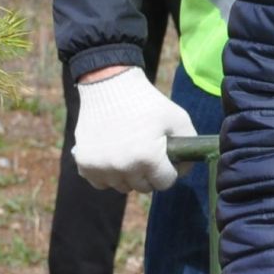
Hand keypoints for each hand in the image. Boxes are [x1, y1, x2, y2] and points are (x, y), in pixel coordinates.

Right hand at [72, 69, 199, 191]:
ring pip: (122, 187)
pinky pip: (101, 183)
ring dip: (128, 176)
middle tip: (148, 154)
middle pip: (143, 187)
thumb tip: (184, 169)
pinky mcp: (84, 163)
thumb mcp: (178, 118)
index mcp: (147, 157)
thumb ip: (189, 145)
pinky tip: (113, 157)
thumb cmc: (147, 102)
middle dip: (149, 174)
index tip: (166, 159)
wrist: (109, 86)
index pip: (165, 183)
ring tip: (131, 154)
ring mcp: (101, 166)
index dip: (169, 171)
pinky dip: (108, 175)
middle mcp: (123, 166)